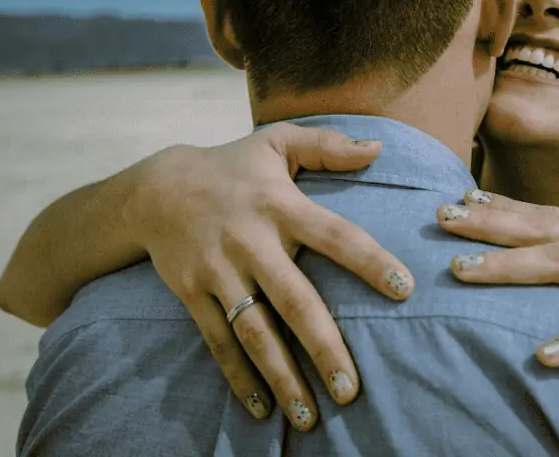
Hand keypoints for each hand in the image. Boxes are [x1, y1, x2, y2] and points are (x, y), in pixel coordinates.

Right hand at [129, 123, 414, 429]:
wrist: (153, 188)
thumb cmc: (232, 165)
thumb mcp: (277, 141)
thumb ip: (328, 145)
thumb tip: (379, 147)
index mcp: (281, 205)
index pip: (335, 236)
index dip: (370, 262)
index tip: (404, 290)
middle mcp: (251, 242)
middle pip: (295, 301)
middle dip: (325, 348)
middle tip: (352, 390)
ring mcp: (219, 271)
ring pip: (255, 332)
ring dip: (282, 376)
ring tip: (309, 417)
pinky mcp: (194, 294)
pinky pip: (218, 342)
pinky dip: (239, 378)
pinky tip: (262, 409)